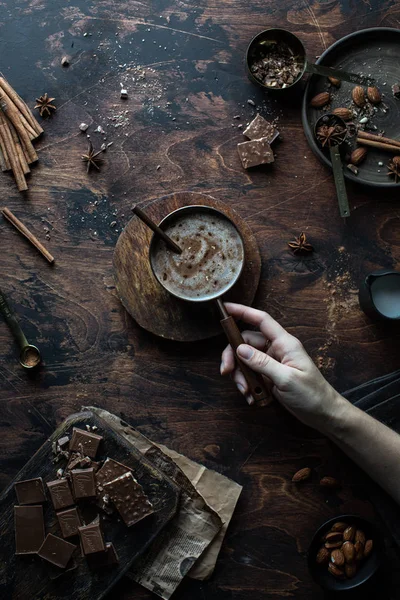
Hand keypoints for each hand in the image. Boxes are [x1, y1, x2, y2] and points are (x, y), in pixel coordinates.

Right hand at [220, 303, 346, 432]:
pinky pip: (250, 374)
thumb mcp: (286, 379)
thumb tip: (240, 348)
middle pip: (246, 342)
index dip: (243, 311)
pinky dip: (247, 384)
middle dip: (233, 356)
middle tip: (226, 371)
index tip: (226, 307)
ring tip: (245, 391)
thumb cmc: (312, 394)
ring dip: (240, 375)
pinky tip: (252, 396)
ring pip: (245, 360)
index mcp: (284, 344)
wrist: (323, 414)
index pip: (261, 320)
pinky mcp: (269, 376)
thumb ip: (262, 363)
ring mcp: (272, 363)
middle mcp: (277, 350)